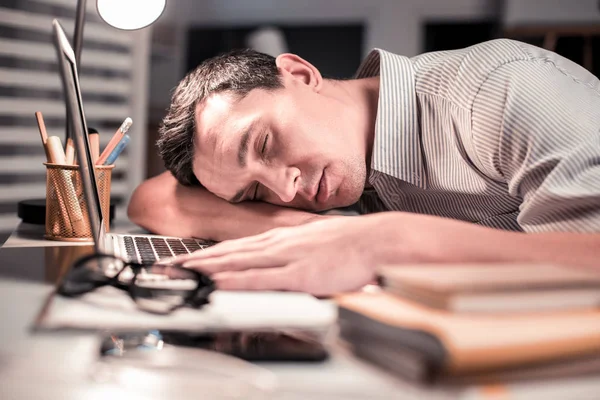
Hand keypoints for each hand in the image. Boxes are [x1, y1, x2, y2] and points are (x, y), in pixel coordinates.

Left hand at [171, 216, 385, 295]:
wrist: (375, 240)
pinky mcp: (298, 273)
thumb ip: (292, 253)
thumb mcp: (313, 241)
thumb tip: (278, 263)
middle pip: (228, 252)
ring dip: (207, 268)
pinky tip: (218, 282)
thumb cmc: (350, 242)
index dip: (208, 254)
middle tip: (169, 266)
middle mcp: (277, 244)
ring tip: (182, 273)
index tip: (187, 260)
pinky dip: (235, 280)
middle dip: (196, 260)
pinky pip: (260, 278)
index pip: (236, 246)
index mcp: (281, 238)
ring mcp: (285, 257)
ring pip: (237, 262)